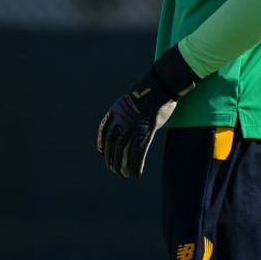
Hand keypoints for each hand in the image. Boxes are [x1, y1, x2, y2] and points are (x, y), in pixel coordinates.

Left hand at [97, 46, 197, 176]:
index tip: (101, 153)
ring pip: (122, 150)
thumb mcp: (132, 98)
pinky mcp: (146, 131)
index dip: (102, 144)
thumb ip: (128, 110)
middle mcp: (121, 120)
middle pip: (112, 143)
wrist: (159, 84)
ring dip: (121, 165)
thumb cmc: (149, 91)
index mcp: (116, 111)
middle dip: (111, 158)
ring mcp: (133, 126)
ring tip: (123, 174)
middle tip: (113, 170)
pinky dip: (136, 164)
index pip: (104, 131)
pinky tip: (136, 173)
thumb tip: (131, 117)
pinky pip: (138, 152)